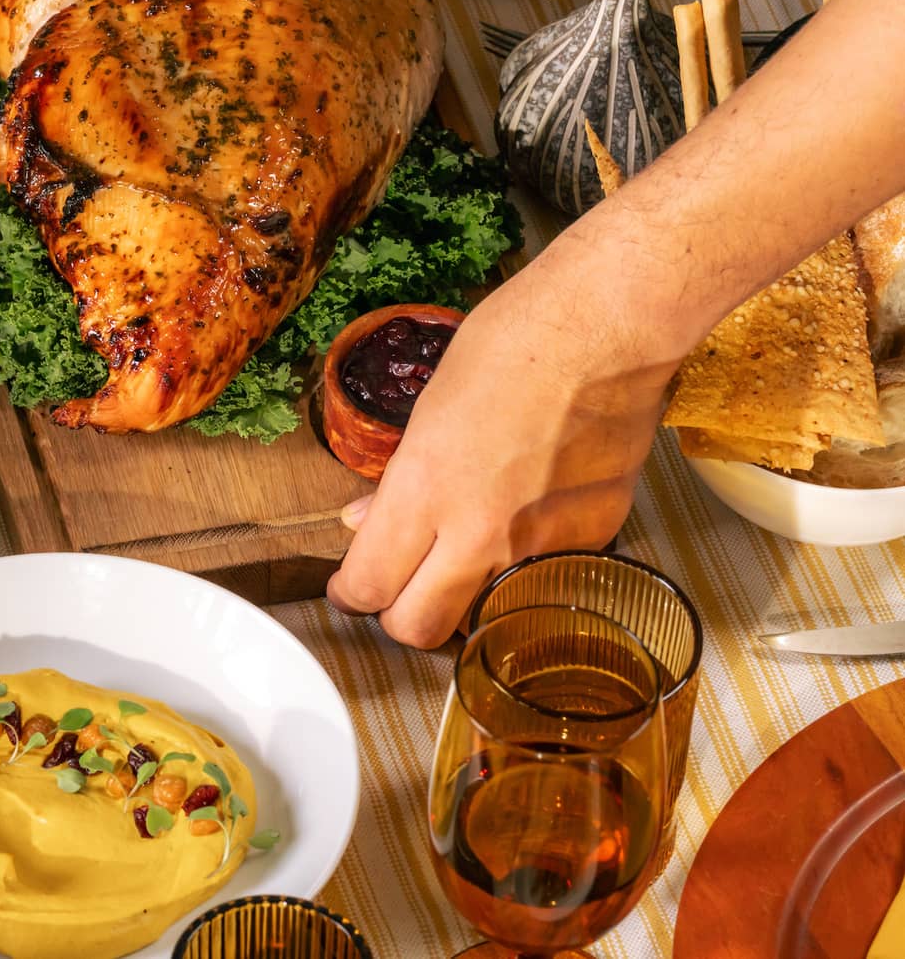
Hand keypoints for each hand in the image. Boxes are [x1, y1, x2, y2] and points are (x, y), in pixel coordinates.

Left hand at [325, 252, 681, 646]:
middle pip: (418, 628)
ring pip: (484, 612)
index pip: (369, 584)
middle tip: (400, 584)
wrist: (606, 330)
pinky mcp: (593, 539)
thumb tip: (365, 519)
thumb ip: (400, 480)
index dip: (352, 592)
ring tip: (467, 544)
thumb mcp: (430, 405)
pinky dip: (527, 561)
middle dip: (399, 614)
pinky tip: (530, 511)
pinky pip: (545, 575)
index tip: (353, 586)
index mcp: (426, 489)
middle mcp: (479, 531)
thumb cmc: (513, 344)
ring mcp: (540, 544)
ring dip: (465, 595)